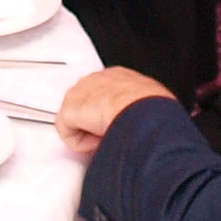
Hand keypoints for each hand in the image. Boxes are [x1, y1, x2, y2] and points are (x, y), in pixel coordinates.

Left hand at [56, 65, 175, 157]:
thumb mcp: (151, 103)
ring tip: (108, 139)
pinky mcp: (69, 111)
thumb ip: (140, 109)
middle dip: (94, 123)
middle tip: (110, 137)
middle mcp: (94, 80)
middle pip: (85, 105)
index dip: (107, 113)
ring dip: (90, 135)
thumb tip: (143, 124)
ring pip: (77, 122)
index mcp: (117, 75)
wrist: (141, 110)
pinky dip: (82, 145)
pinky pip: (71, 136)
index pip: (104, 94)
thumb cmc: (151, 107)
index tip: (117, 126)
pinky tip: (98, 143)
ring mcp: (79, 94)